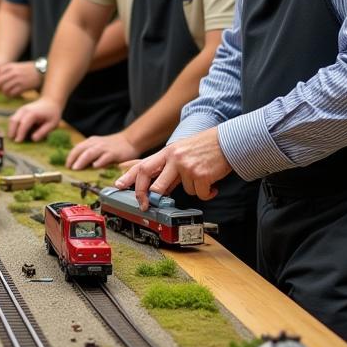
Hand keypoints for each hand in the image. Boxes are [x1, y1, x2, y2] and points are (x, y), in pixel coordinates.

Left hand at [0, 61, 41, 98]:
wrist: (41, 72)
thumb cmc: (28, 70)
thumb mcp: (17, 66)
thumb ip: (8, 70)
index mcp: (11, 66)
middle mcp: (13, 72)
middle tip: (0, 90)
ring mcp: (18, 79)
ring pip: (4, 89)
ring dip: (4, 93)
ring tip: (7, 93)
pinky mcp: (23, 87)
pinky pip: (12, 93)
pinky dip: (11, 95)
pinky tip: (13, 95)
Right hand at [8, 97, 62, 142]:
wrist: (50, 101)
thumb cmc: (52, 114)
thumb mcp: (52, 124)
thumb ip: (43, 132)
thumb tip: (33, 139)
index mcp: (33, 113)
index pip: (24, 124)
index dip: (20, 133)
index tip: (18, 142)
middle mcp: (25, 110)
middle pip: (14, 121)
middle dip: (12, 132)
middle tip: (13, 142)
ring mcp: (21, 110)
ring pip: (12, 119)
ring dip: (11, 129)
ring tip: (14, 138)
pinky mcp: (20, 111)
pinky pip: (13, 119)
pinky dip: (13, 126)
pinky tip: (16, 133)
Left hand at [66, 132, 140, 170]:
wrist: (129, 141)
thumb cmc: (112, 147)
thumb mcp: (98, 148)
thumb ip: (89, 155)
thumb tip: (77, 166)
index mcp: (91, 142)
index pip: (77, 148)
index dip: (70, 157)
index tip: (66, 166)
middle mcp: (96, 143)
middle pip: (81, 150)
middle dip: (73, 159)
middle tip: (69, 168)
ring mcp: (105, 148)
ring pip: (90, 153)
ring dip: (82, 161)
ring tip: (76, 168)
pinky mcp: (114, 153)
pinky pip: (105, 157)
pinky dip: (99, 161)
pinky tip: (94, 167)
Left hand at [115, 127, 229, 209]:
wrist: (229, 142)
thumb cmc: (204, 148)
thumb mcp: (181, 153)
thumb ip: (168, 169)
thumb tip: (158, 189)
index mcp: (167, 152)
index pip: (143, 166)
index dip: (129, 178)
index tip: (118, 186)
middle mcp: (174, 158)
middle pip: (156, 185)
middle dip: (152, 197)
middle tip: (149, 205)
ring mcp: (187, 167)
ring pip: (183, 191)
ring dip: (194, 189)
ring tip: (203, 178)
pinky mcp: (201, 175)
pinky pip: (200, 193)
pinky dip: (208, 192)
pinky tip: (213, 183)